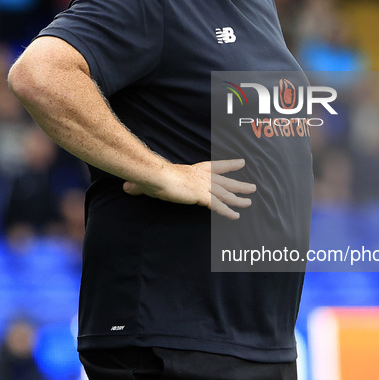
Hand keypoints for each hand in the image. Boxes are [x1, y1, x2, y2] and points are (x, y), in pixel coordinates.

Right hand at [123, 158, 255, 219]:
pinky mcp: (201, 196)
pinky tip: (236, 216)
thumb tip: (126, 187)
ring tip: (249, 202)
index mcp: (194, 170)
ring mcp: (203, 186)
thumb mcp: (148, 182)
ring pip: (226, 194)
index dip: (229, 166)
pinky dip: (227, 211)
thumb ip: (140, 186)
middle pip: (226, 181)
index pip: (216, 167)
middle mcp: (202, 177)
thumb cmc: (152, 177)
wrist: (155, 176)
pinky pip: (218, 206)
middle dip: (239, 185)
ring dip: (238, 199)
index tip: (242, 163)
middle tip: (252, 187)